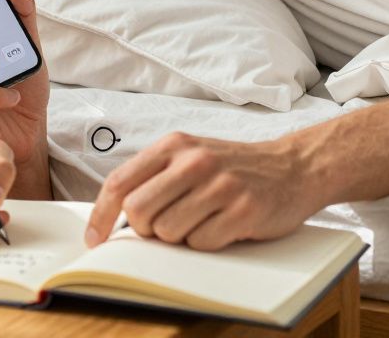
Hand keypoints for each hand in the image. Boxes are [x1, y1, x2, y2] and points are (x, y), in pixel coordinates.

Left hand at [83, 132, 322, 251]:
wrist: (293, 167)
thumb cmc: (233, 167)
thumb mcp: (189, 156)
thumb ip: (154, 177)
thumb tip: (114, 217)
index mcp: (173, 145)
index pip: (120, 183)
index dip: (100, 216)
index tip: (95, 239)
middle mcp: (194, 161)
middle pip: (138, 212)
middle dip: (145, 230)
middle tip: (163, 229)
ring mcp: (220, 185)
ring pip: (168, 232)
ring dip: (179, 238)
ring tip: (202, 221)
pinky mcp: (243, 210)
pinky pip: (201, 243)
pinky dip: (207, 243)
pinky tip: (224, 226)